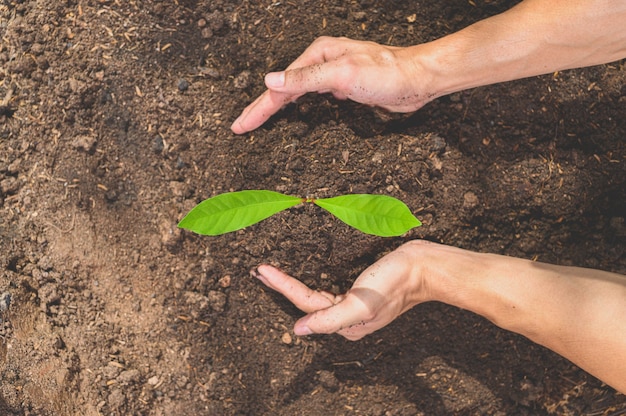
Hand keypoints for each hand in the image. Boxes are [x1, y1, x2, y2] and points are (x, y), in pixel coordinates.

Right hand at [231, 36, 430, 133]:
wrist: (418, 79)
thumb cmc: (387, 73)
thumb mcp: (342, 74)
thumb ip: (305, 79)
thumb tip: (271, 81)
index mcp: (317, 55)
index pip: (280, 86)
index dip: (258, 108)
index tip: (240, 125)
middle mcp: (322, 62)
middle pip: (283, 89)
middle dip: (261, 108)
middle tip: (241, 125)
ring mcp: (333, 74)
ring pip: (296, 93)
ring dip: (277, 107)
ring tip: (259, 118)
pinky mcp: (344, 87)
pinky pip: (313, 97)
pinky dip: (299, 106)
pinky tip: (295, 110)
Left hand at [252, 241, 430, 339]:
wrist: (421, 267)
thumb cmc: (394, 284)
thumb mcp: (360, 305)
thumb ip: (328, 319)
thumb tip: (298, 331)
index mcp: (346, 325)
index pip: (305, 305)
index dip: (282, 286)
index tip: (262, 270)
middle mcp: (345, 318)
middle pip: (305, 302)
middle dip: (280, 287)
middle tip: (258, 272)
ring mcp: (351, 305)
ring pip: (313, 296)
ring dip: (290, 285)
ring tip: (270, 274)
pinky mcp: (356, 292)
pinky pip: (325, 292)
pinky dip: (307, 284)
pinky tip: (298, 281)